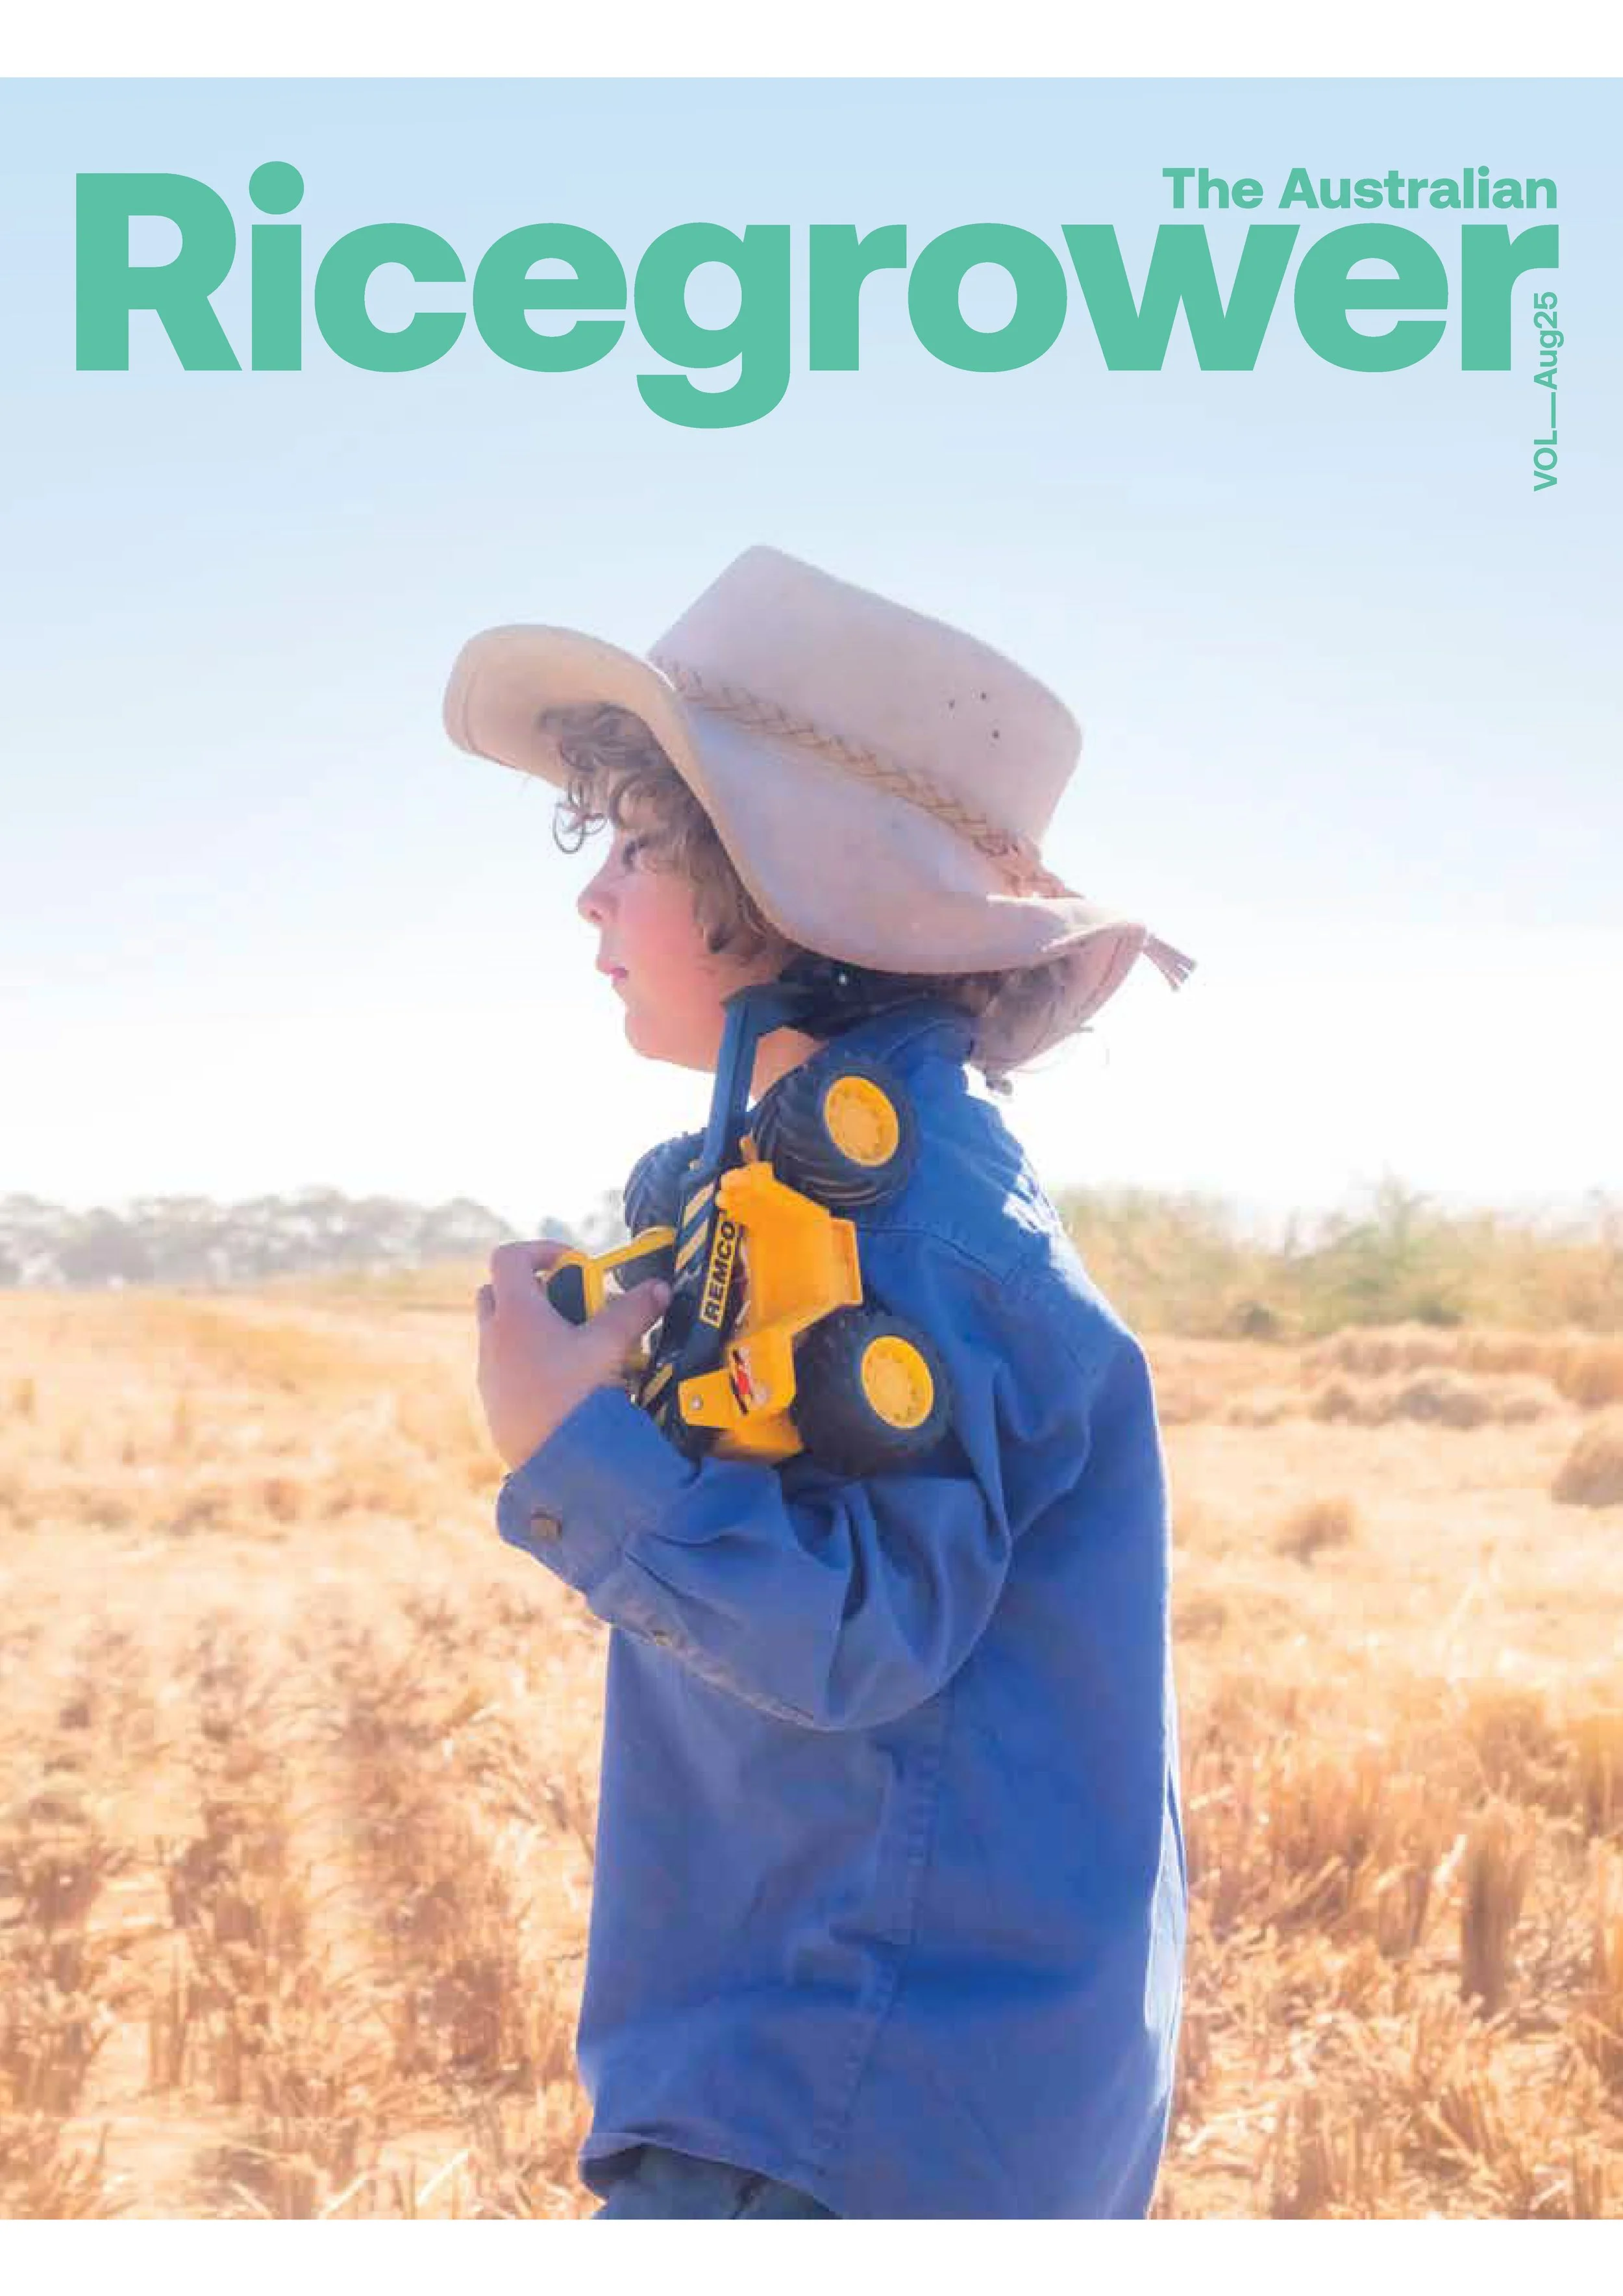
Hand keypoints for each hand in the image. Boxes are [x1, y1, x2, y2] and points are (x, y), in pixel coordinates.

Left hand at [475, 1240, 670, 1472]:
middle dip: (533, 1290)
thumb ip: (635, 1310)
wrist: (555, 1462)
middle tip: (571, 1305)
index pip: (510, 1258)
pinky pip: (505, 1370)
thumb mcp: (611, 1344)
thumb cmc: (577, 1396)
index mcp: (516, 1313)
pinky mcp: (494, 1403)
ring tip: (575, 1348)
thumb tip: (659, 1289)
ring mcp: (489, 1373)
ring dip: (532, 1329)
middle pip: (498, 1293)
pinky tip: (565, 1384)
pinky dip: (529, 1364)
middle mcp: (494, 1339)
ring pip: (501, 1334)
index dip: (541, 1251)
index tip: (573, 1264)